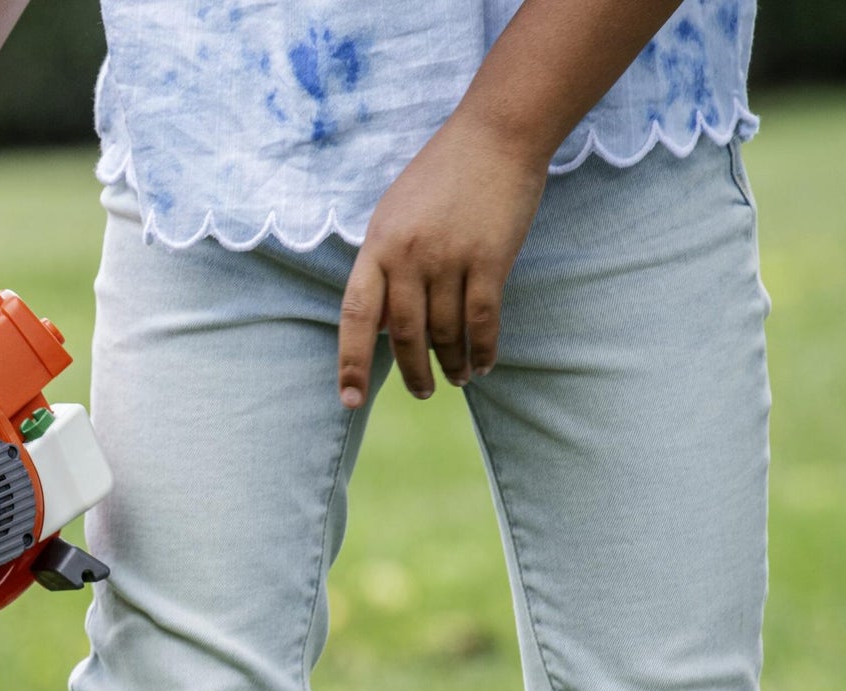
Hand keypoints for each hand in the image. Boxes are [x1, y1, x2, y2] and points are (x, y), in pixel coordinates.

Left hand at [337, 114, 548, 406]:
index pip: (355, 315)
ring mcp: (448, 258)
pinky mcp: (489, 259)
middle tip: (422, 392)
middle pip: (404, 333)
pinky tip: (482, 364)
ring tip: (457, 379)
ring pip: (445, 331)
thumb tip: (379, 323)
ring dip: (452, 363)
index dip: (350, 361)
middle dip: (412, 371)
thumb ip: (382, 266)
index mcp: (377, 246)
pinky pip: (482, 320)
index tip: (350, 399)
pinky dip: (482, 349)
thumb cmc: (441, 176)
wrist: (495, 135)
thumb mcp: (393, 215)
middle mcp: (408, 256)